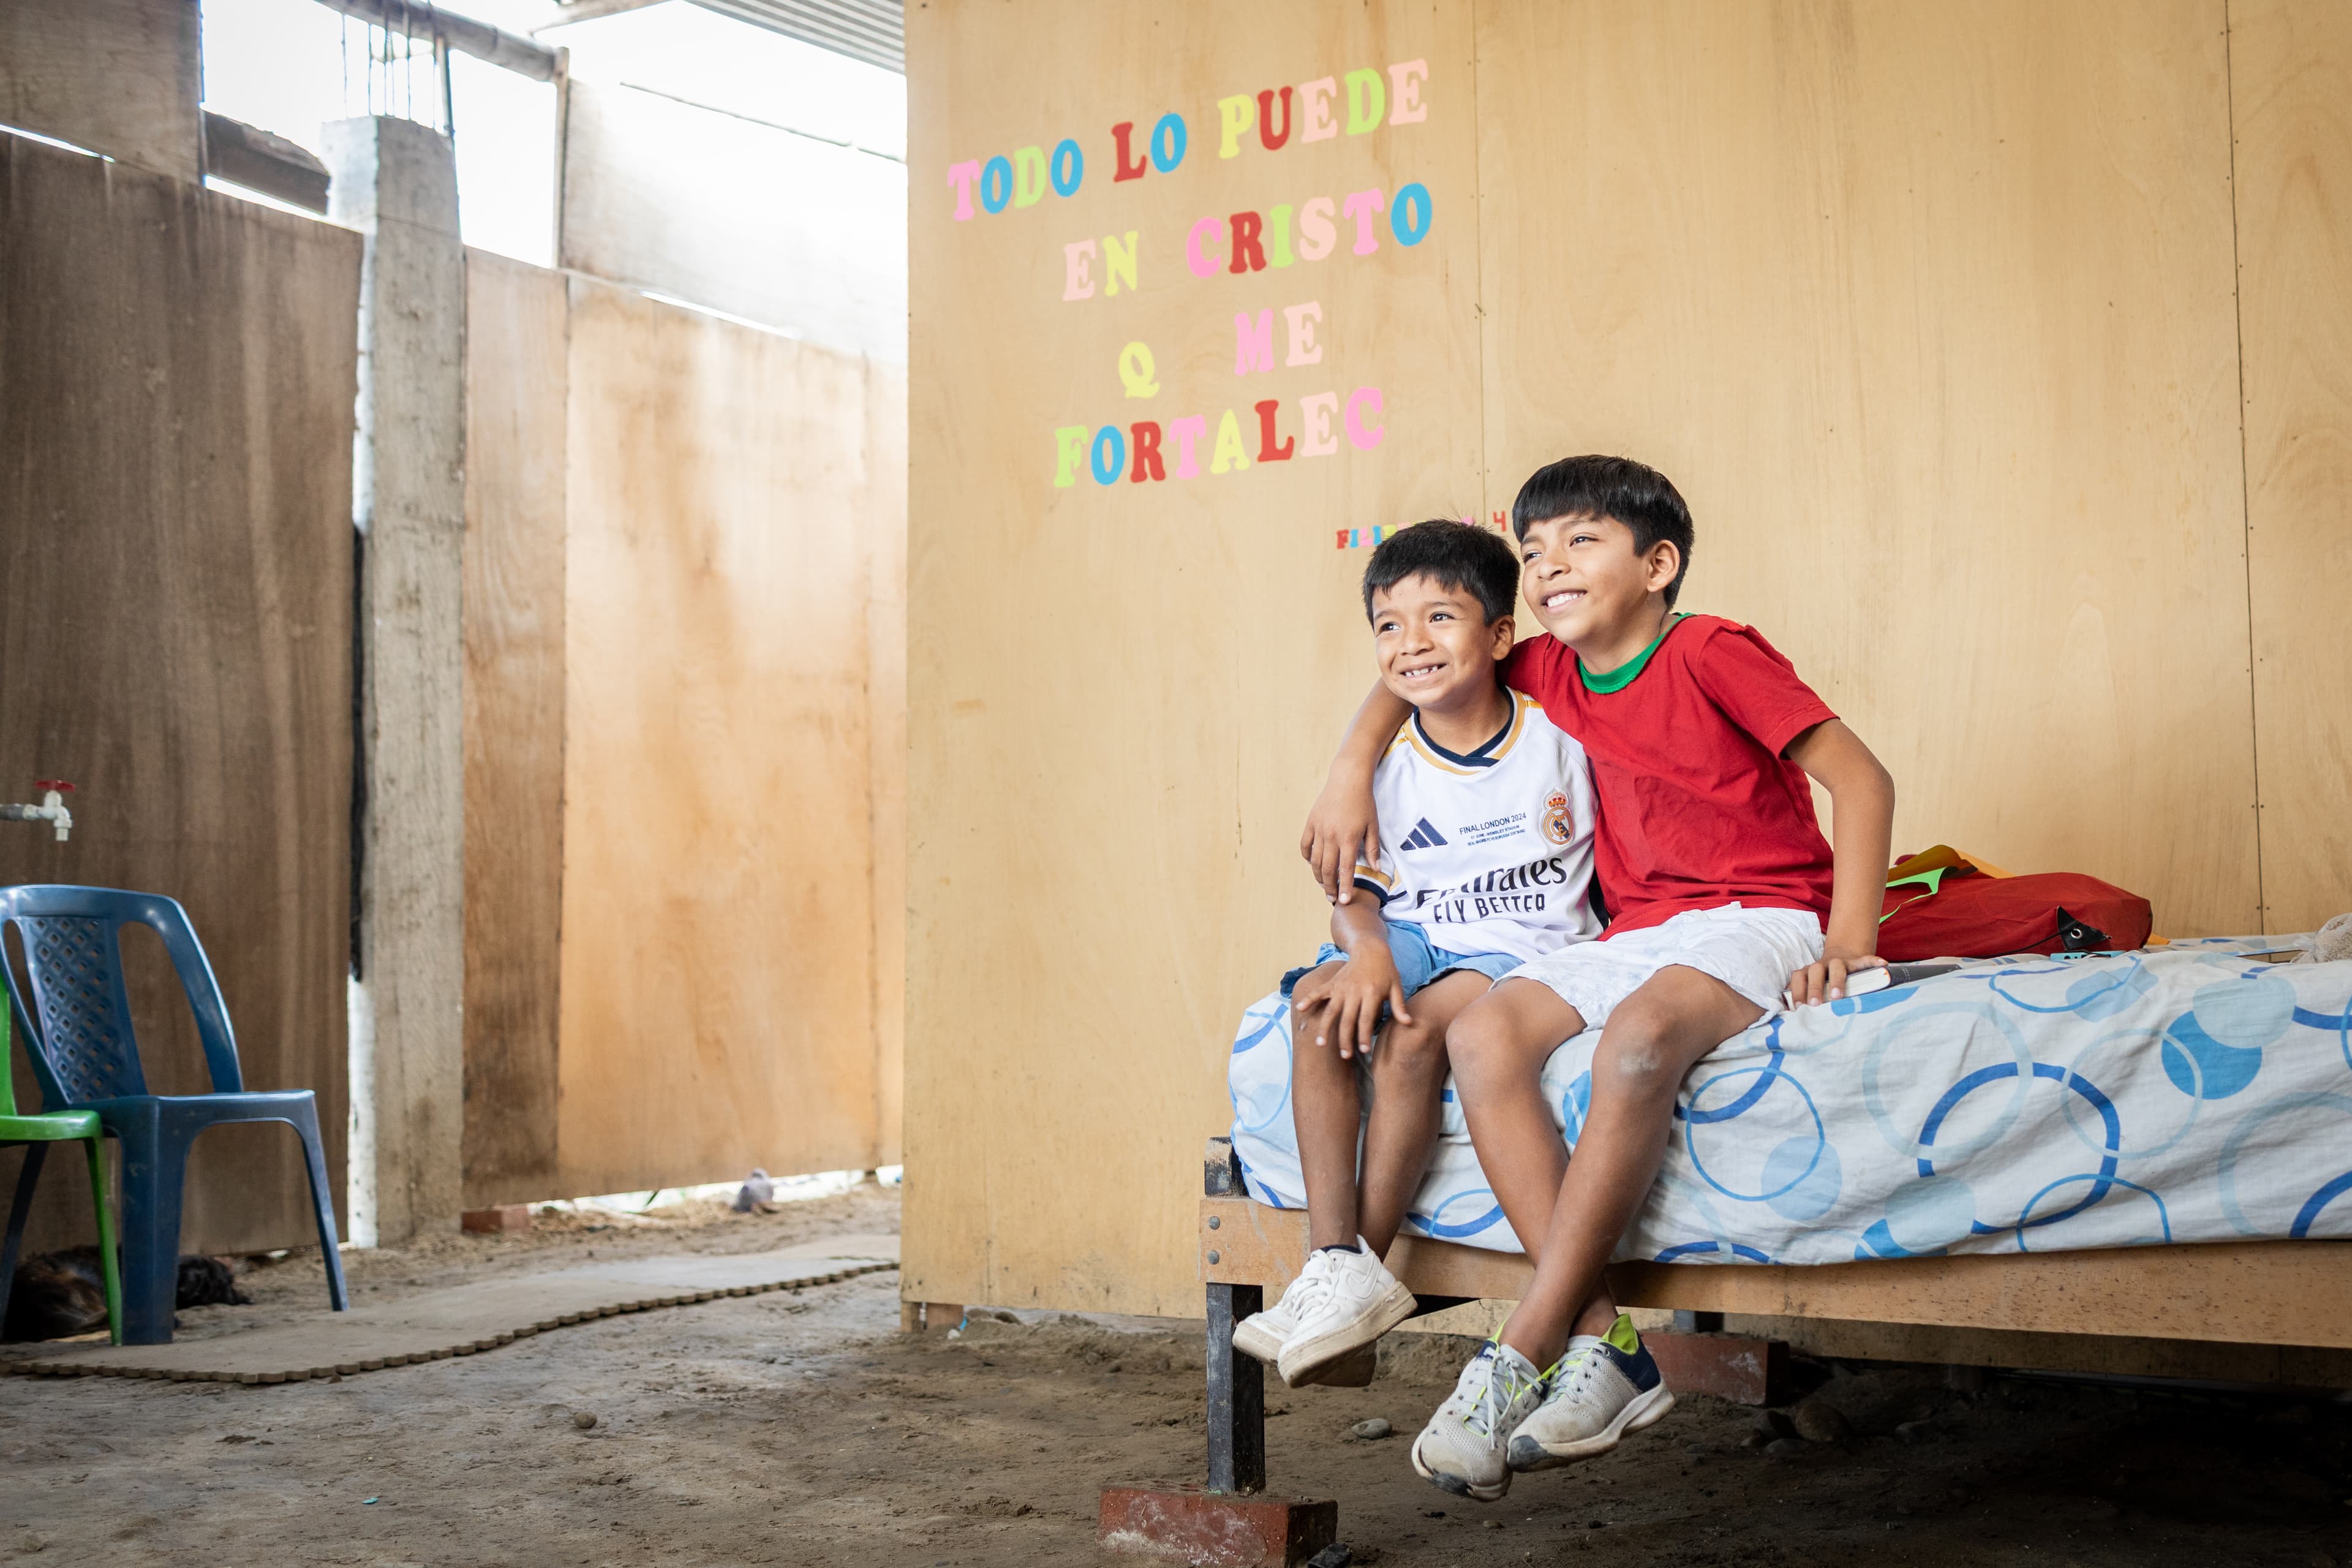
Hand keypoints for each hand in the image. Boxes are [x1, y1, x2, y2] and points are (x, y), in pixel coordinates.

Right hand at [1291, 955, 1410, 1059]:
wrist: (1370, 948)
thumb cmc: (1386, 970)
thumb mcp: (1396, 986)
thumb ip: (1399, 1006)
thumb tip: (1408, 1023)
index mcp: (1371, 993)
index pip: (1366, 1019)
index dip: (1364, 1035)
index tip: (1363, 1051)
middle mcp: (1354, 992)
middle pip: (1347, 1019)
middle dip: (1346, 1039)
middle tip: (1346, 1056)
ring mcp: (1341, 988)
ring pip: (1331, 1011)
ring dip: (1325, 1028)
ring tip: (1321, 1044)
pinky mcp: (1333, 983)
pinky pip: (1319, 992)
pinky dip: (1309, 999)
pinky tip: (1300, 1009)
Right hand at [1300, 771, 1380, 903]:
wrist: (1348, 779)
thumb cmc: (1364, 802)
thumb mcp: (1373, 825)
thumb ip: (1373, 848)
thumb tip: (1377, 869)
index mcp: (1348, 838)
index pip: (1346, 870)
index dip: (1345, 887)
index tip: (1344, 901)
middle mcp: (1331, 836)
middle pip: (1327, 869)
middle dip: (1330, 886)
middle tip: (1333, 897)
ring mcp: (1319, 829)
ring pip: (1314, 860)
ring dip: (1318, 875)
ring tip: (1324, 884)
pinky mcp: (1311, 823)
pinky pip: (1305, 845)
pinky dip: (1307, 857)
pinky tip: (1312, 863)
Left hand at [1786, 951, 1885, 1006]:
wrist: (1840, 962)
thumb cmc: (1824, 984)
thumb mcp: (1813, 989)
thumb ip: (1806, 1001)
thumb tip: (1795, 1021)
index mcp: (1808, 972)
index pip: (1799, 977)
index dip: (1797, 990)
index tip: (1799, 1006)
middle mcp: (1822, 965)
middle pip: (1815, 971)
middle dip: (1814, 988)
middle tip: (1815, 1004)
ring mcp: (1840, 962)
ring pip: (1837, 966)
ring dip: (1837, 980)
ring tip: (1838, 996)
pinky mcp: (1856, 962)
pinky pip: (1865, 960)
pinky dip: (1873, 961)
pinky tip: (1882, 965)